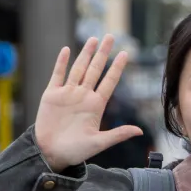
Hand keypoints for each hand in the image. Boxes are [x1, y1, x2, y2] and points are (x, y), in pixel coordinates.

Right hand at [34, 35, 142, 171]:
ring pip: (78, 68)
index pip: (109, 81)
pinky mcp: (51, 95)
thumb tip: (140, 131)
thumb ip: (118, 134)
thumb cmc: (75, 151)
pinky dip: (62, 63)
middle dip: (103, 53)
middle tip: (111, 36)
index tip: (125, 54)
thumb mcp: (99, 143)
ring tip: (93, 39)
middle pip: (95, 69)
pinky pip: (57, 75)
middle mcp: (83, 96)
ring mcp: (67, 94)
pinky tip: (66, 50)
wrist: (50, 153)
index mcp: (96, 105)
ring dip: (85, 54)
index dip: (117, 68)